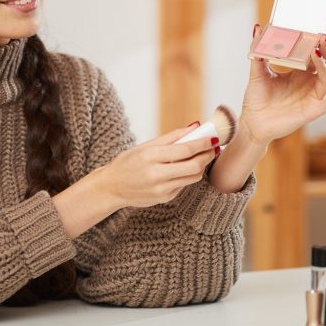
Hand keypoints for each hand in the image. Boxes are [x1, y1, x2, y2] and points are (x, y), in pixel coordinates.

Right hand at [95, 125, 217, 208]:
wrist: (111, 188)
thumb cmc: (128, 162)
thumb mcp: (146, 145)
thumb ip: (172, 137)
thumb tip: (195, 126)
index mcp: (151, 156)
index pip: (185, 149)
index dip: (203, 143)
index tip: (214, 138)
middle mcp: (156, 174)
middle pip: (194, 166)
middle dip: (207, 156)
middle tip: (213, 148)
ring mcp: (161, 189)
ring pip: (193, 177)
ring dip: (201, 166)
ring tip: (200, 156)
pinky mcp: (164, 198)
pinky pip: (183, 185)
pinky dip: (186, 175)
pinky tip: (181, 169)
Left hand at [240, 18, 325, 144]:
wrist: (252, 122)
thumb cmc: (256, 98)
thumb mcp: (257, 71)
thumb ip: (258, 50)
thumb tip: (257, 27)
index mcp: (301, 70)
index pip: (318, 50)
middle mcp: (310, 81)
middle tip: (323, 34)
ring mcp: (313, 95)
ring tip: (316, 50)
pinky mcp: (313, 110)